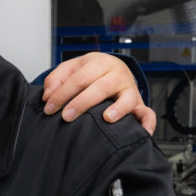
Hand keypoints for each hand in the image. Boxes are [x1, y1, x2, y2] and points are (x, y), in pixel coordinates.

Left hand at [41, 51, 155, 134]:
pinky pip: (147, 113)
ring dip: (118, 109)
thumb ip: (56, 78)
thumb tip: (48, 95)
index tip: (49, 107)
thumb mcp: (72, 68)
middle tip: (66, 116)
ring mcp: (131, 89)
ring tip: (107, 118)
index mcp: (100, 62)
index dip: (62, 93)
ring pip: (127, 98)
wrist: (114, 70)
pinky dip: (147, 122)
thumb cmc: (91, 73)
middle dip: (81, 103)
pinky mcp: (140, 104)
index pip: (79, 78)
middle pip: (100, 88)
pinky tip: (141, 132)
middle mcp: (118, 74)